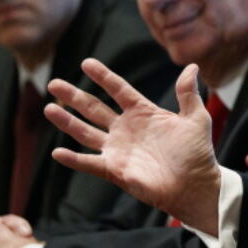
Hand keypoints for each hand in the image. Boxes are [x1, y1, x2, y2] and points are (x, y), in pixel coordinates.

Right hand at [46, 59, 221, 233]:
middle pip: (94, 108)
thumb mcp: (196, 118)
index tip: (86, 63)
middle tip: (53, 83)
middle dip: (74, 96)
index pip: (119, 90)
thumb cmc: (197, 153)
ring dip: (67, 121)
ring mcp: (118, 149)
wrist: (195, 185)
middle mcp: (126, 129)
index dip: (103, 77)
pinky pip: (89, 163)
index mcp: (144, 113)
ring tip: (49, 108)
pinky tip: (56, 152)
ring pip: (86, 132)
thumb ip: (188, 94)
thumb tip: (192, 66)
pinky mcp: (115, 169)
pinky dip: (73, 159)